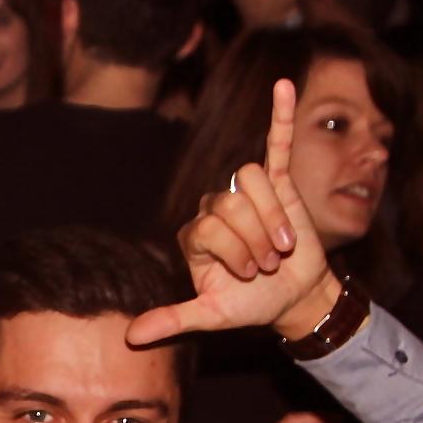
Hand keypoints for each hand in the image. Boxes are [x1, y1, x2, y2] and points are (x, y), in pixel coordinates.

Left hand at [127, 79, 341, 347]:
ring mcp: (247, 194)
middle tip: (268, 264)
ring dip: (272, 217)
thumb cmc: (250, 305)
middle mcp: (215, 208)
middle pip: (228, 204)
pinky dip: (282, 115)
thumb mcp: (211, 315)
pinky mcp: (279, 183)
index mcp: (195, 234)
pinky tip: (285, 86)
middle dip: (254, 239)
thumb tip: (130, 336)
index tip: (250, 276)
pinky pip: (278, 143)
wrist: (293, 298)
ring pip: (251, 182)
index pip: (206, 225)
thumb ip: (173, 319)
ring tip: (285, 245)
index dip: (233, 250)